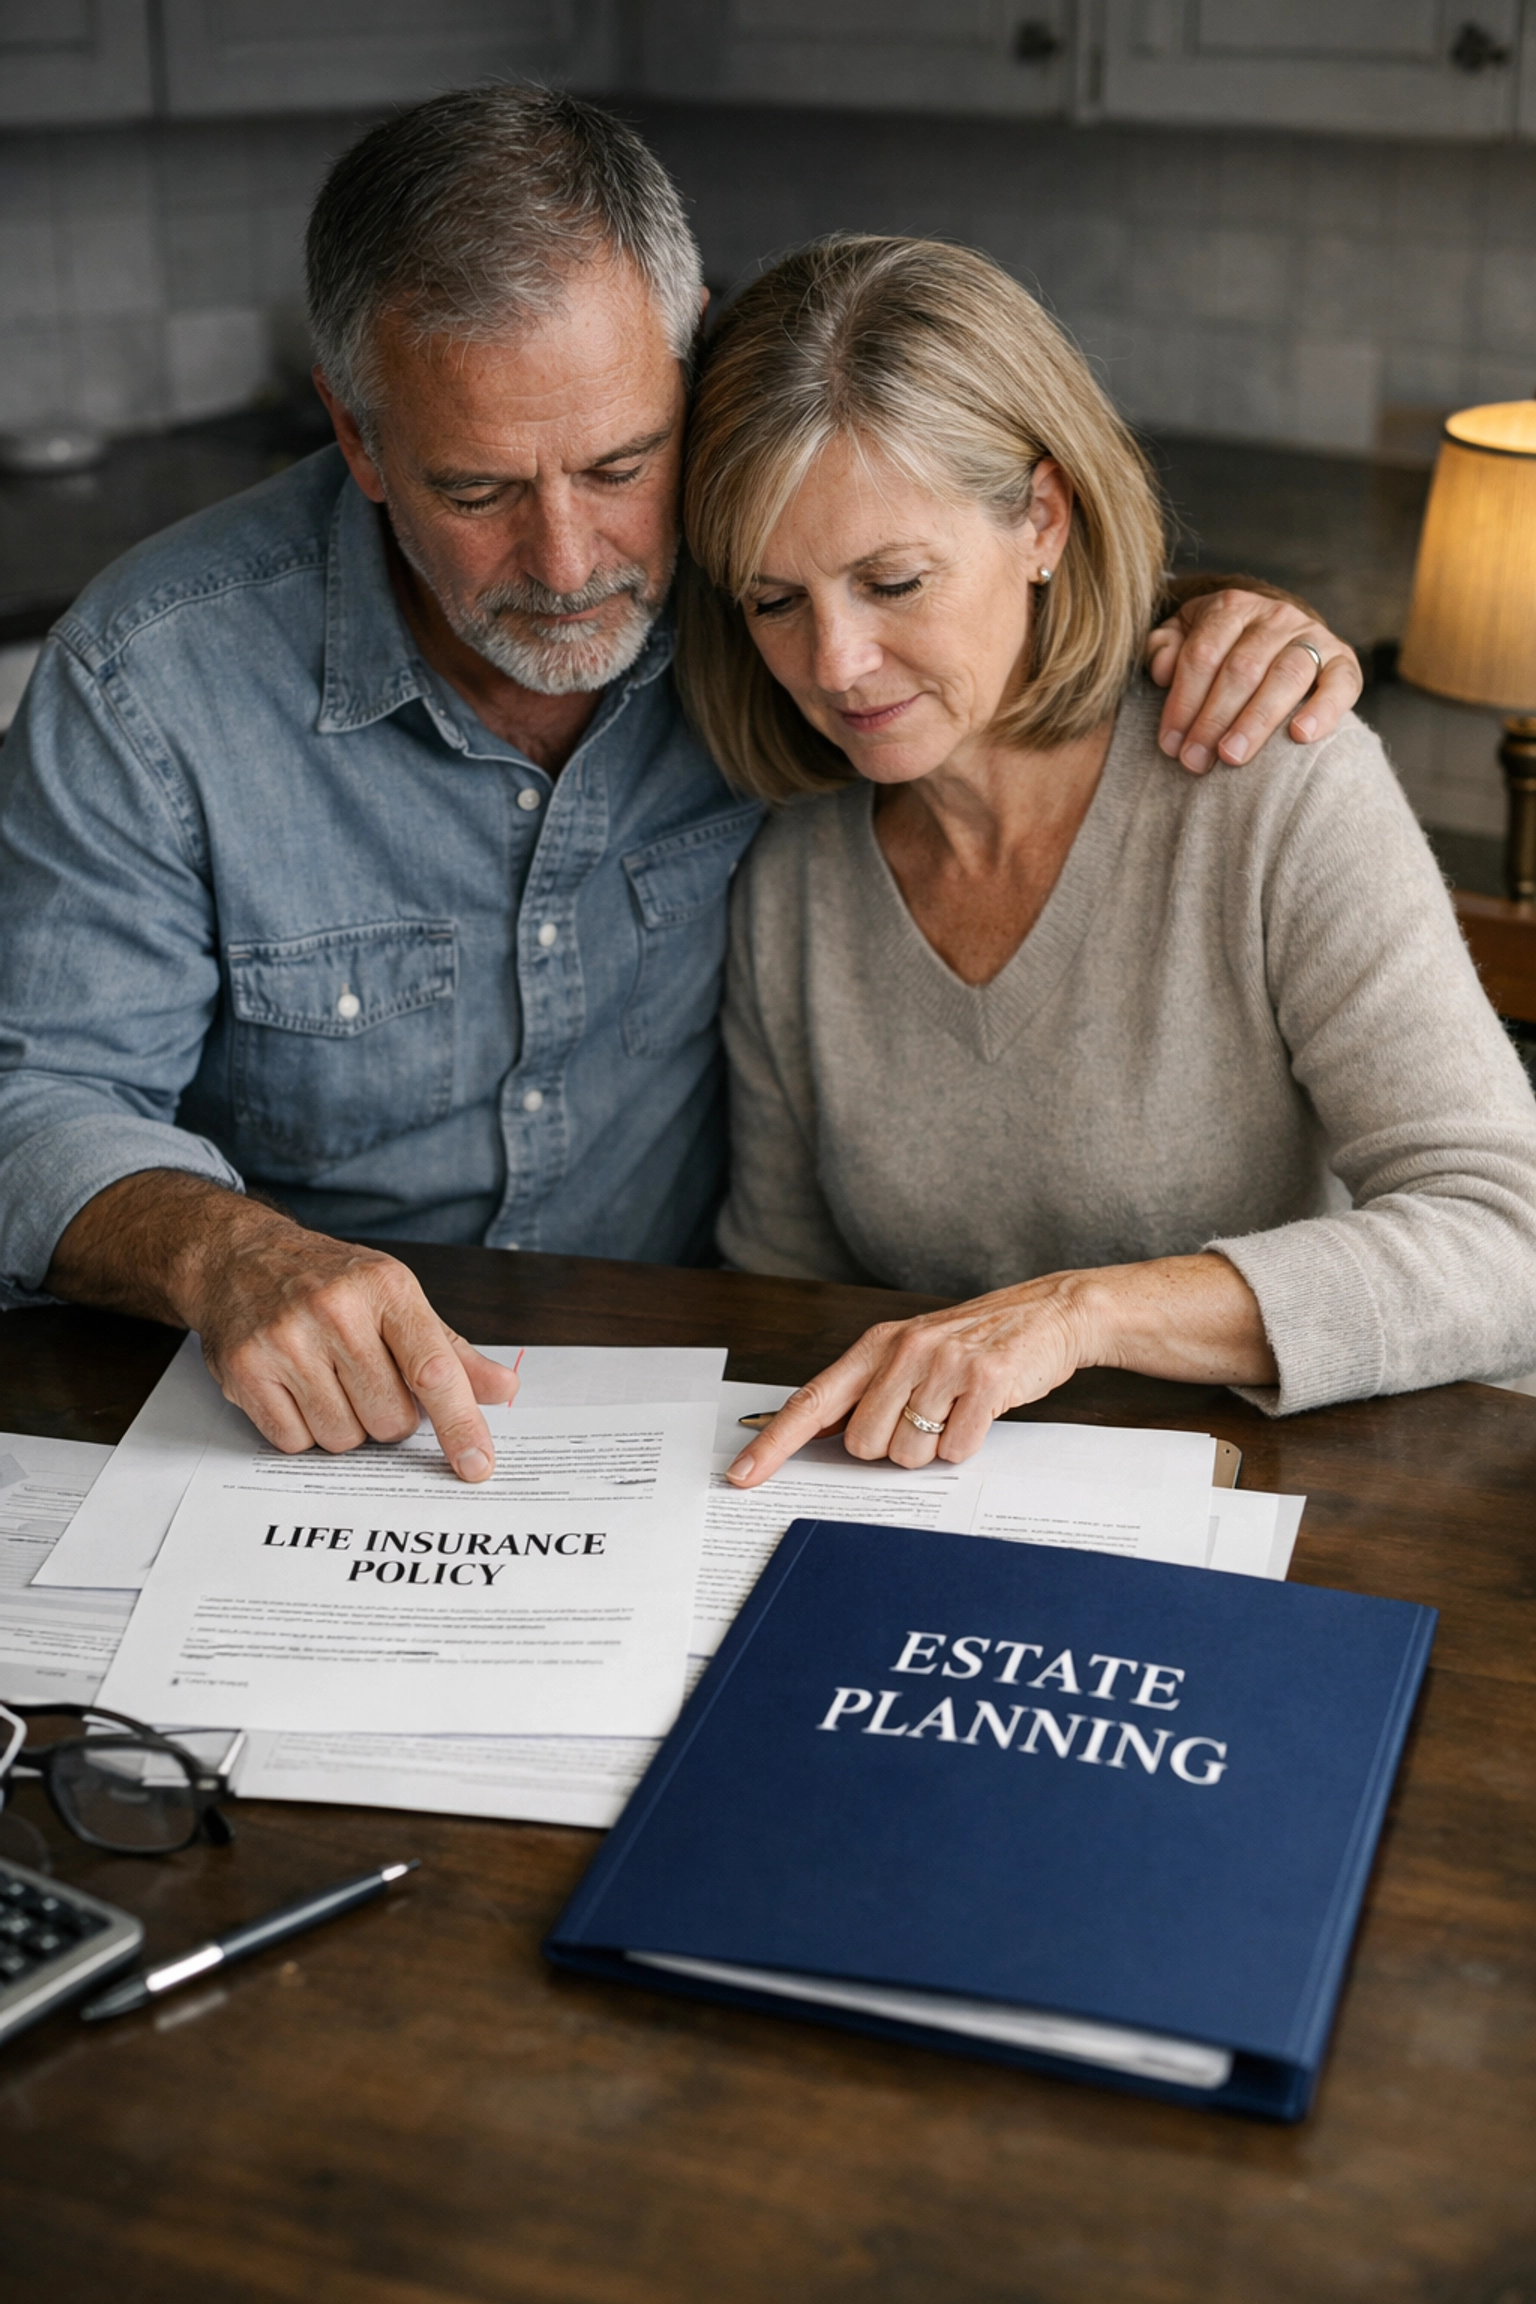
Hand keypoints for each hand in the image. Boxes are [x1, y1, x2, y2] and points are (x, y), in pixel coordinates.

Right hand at [46, 1174, 517, 1480]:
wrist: (239, 1257)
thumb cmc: (331, 1282)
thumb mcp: (397, 1299)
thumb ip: (451, 1352)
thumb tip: (502, 1390)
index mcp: (387, 1288)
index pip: (434, 1371)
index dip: (461, 1424)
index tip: (477, 1466)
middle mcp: (336, 1310)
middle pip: (390, 1420)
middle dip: (387, 1416)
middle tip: (367, 1380)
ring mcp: (286, 1339)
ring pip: (343, 1438)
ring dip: (344, 1425)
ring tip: (328, 1381)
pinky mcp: (243, 1369)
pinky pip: (293, 1441)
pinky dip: (301, 1430)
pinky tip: (296, 1390)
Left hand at [725, 1255, 1275, 1487]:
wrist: (1050, 1313)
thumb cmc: (977, 1341)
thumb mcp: (914, 1353)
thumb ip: (869, 1390)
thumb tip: (824, 1440)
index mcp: (877, 1345)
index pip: (812, 1401)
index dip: (774, 1443)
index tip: (742, 1475)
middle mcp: (903, 1351)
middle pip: (862, 1444)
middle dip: (890, 1448)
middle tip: (925, 1418)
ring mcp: (942, 1366)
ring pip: (906, 1453)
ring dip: (931, 1449)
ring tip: (955, 1412)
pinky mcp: (983, 1383)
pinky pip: (955, 1450)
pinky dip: (967, 1446)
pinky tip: (980, 1416)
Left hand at [1146, 587, 1361, 774]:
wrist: (1277, 638)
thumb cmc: (1220, 649)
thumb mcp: (1184, 637)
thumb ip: (1163, 648)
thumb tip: (1162, 670)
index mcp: (1231, 608)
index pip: (1202, 655)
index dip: (1183, 701)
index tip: (1170, 744)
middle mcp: (1275, 617)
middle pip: (1241, 668)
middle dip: (1213, 719)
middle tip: (1195, 761)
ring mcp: (1311, 636)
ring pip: (1285, 676)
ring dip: (1256, 721)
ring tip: (1232, 757)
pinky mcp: (1343, 659)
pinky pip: (1340, 683)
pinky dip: (1323, 709)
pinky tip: (1300, 736)